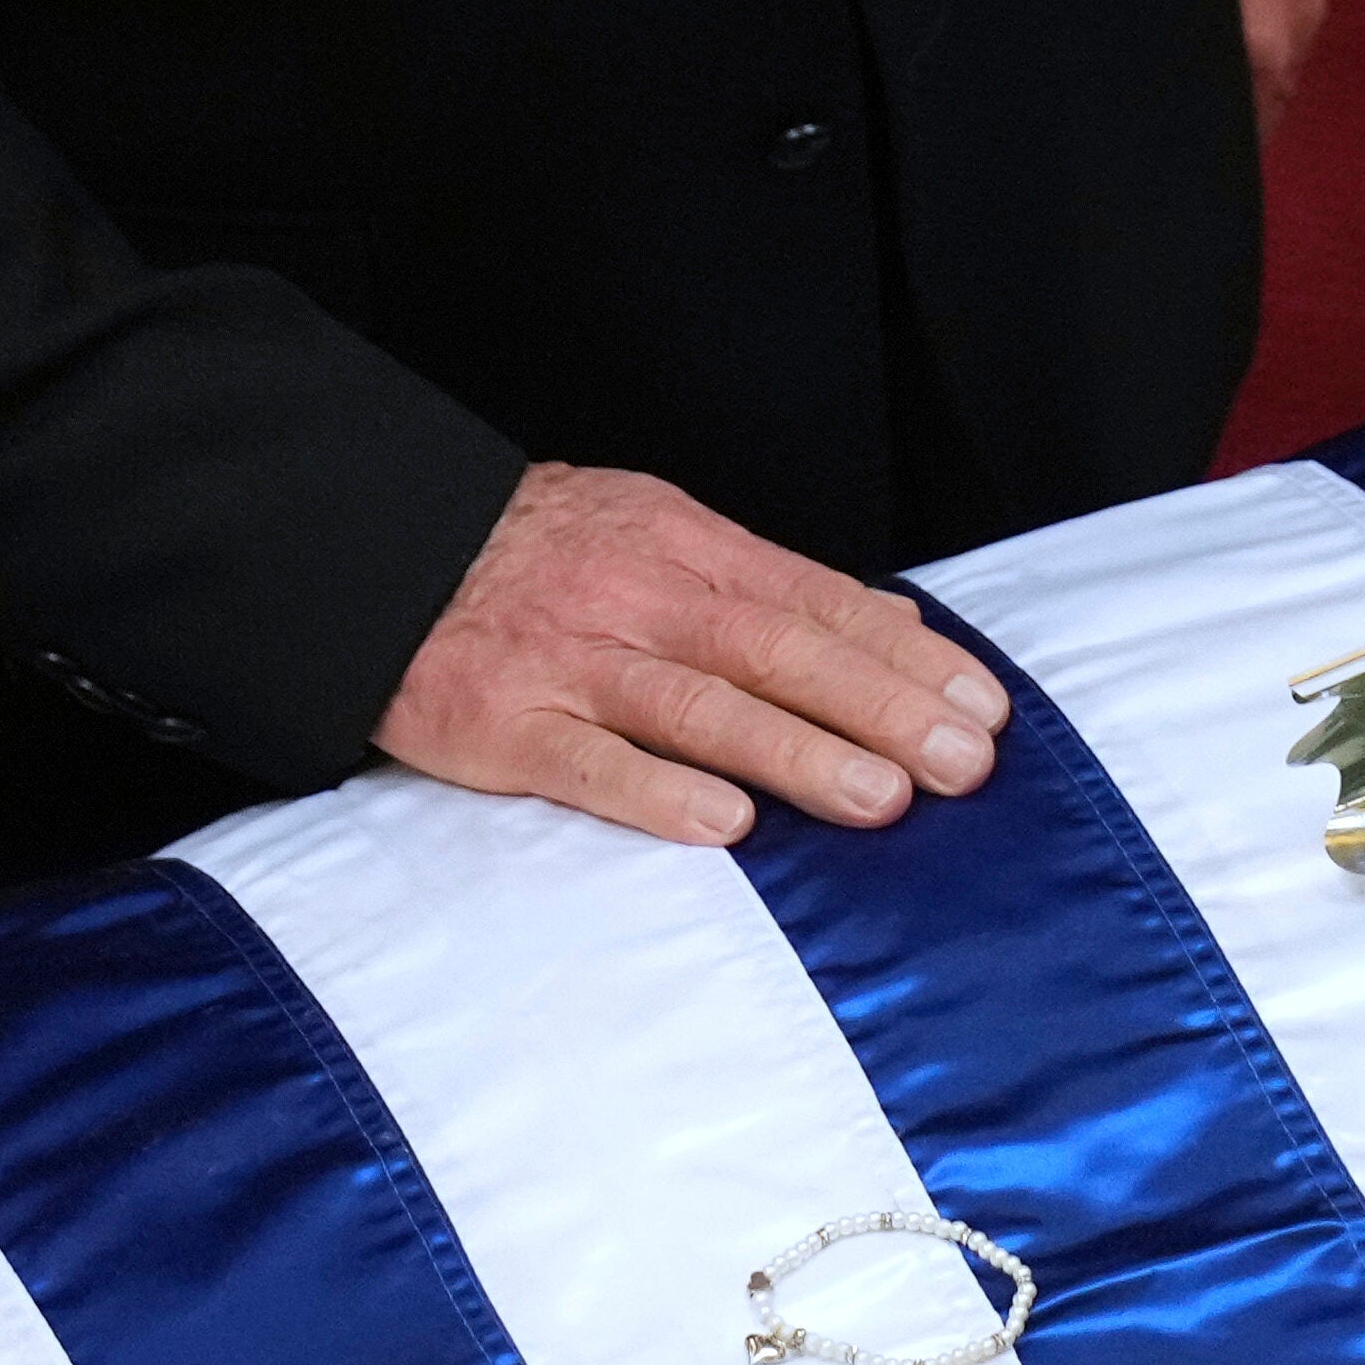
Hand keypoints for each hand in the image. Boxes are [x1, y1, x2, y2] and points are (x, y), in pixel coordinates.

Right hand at [374, 463, 1006, 843]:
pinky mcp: (506, 728)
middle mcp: (641, 600)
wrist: (385, 557)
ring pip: (701, 708)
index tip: (980, 703)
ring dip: (797, 755)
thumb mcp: (666, 537)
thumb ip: (776, 586)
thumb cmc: (544, 555)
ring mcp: (573, 664)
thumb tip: (896, 621)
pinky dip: (658, 794)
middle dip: (881, 708)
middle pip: (778, 652)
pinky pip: (589, 765)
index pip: (818, 602)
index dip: (904, 656)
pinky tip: (726, 827)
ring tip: (882, 800)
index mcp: (688, 550)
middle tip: (963, 761)